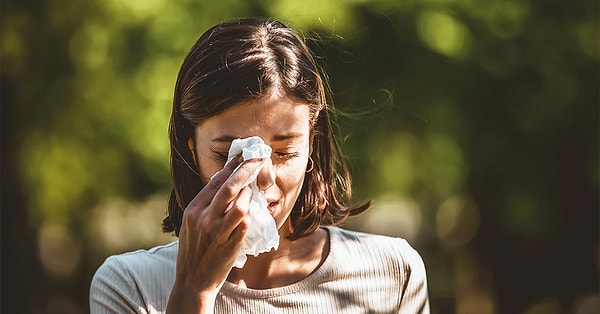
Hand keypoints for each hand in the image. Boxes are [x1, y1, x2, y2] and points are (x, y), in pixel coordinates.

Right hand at [167, 156, 263, 312]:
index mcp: (193, 209)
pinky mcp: (230, 243)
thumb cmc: (194, 249)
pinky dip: (251, 213)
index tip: (243, 154)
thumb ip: (206, 204)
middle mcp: (204, 218)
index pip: (215, 181)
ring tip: (254, 188)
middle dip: (246, 169)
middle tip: (258, 158)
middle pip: (229, 187)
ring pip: (240, 204)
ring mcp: (218, 231)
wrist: (193, 280)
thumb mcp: (192, 223)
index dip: (231, 165)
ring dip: (250, 193)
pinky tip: (253, 209)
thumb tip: (226, 182)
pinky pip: (245, 222)